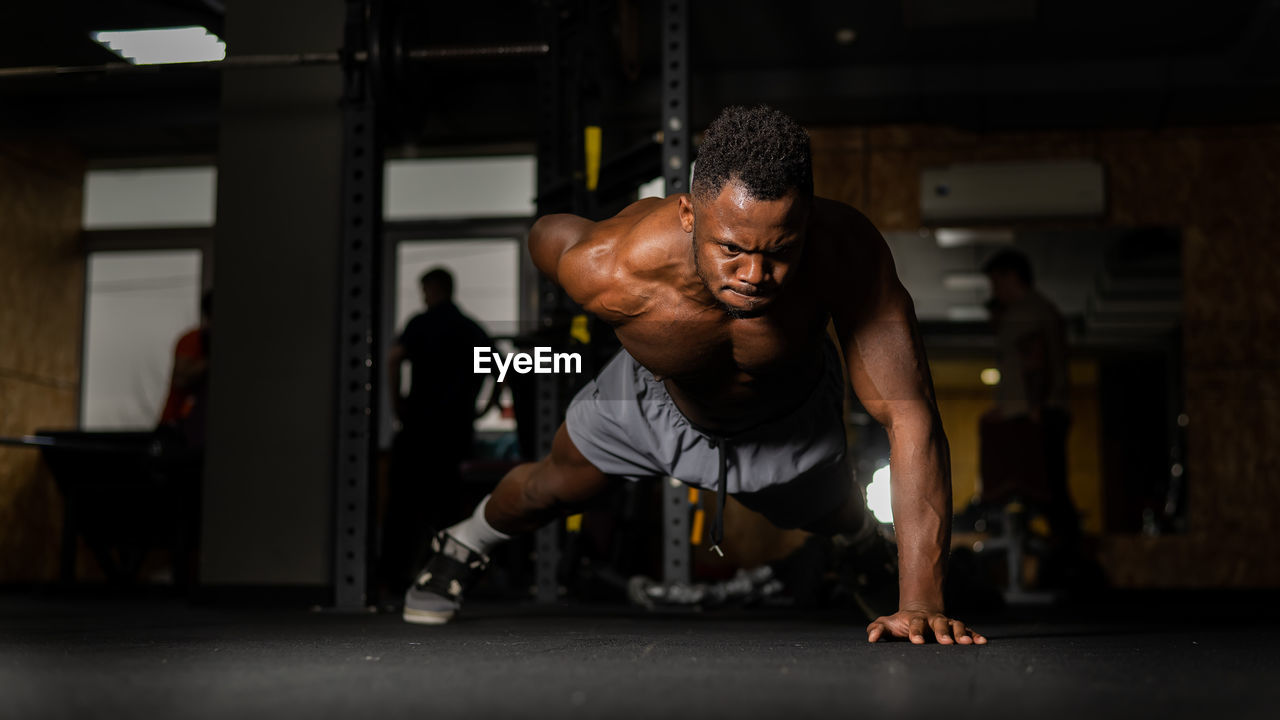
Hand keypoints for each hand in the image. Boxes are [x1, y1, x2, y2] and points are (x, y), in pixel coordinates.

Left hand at [866, 608, 986, 644]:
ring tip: (966, 643)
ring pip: (955, 625)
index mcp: (915, 620)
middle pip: (939, 623)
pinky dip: (974, 636)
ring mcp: (946, 623)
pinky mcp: (956, 630)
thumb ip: (877, 629)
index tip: (916, 641)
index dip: (916, 632)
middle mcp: (933, 620)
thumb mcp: (887, 625)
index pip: (915, 624)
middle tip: (946, 642)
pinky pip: (968, 631)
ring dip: (961, 633)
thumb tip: (871, 638)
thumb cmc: (900, 624)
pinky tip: (982, 642)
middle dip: (942, 632)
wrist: (919, 613)